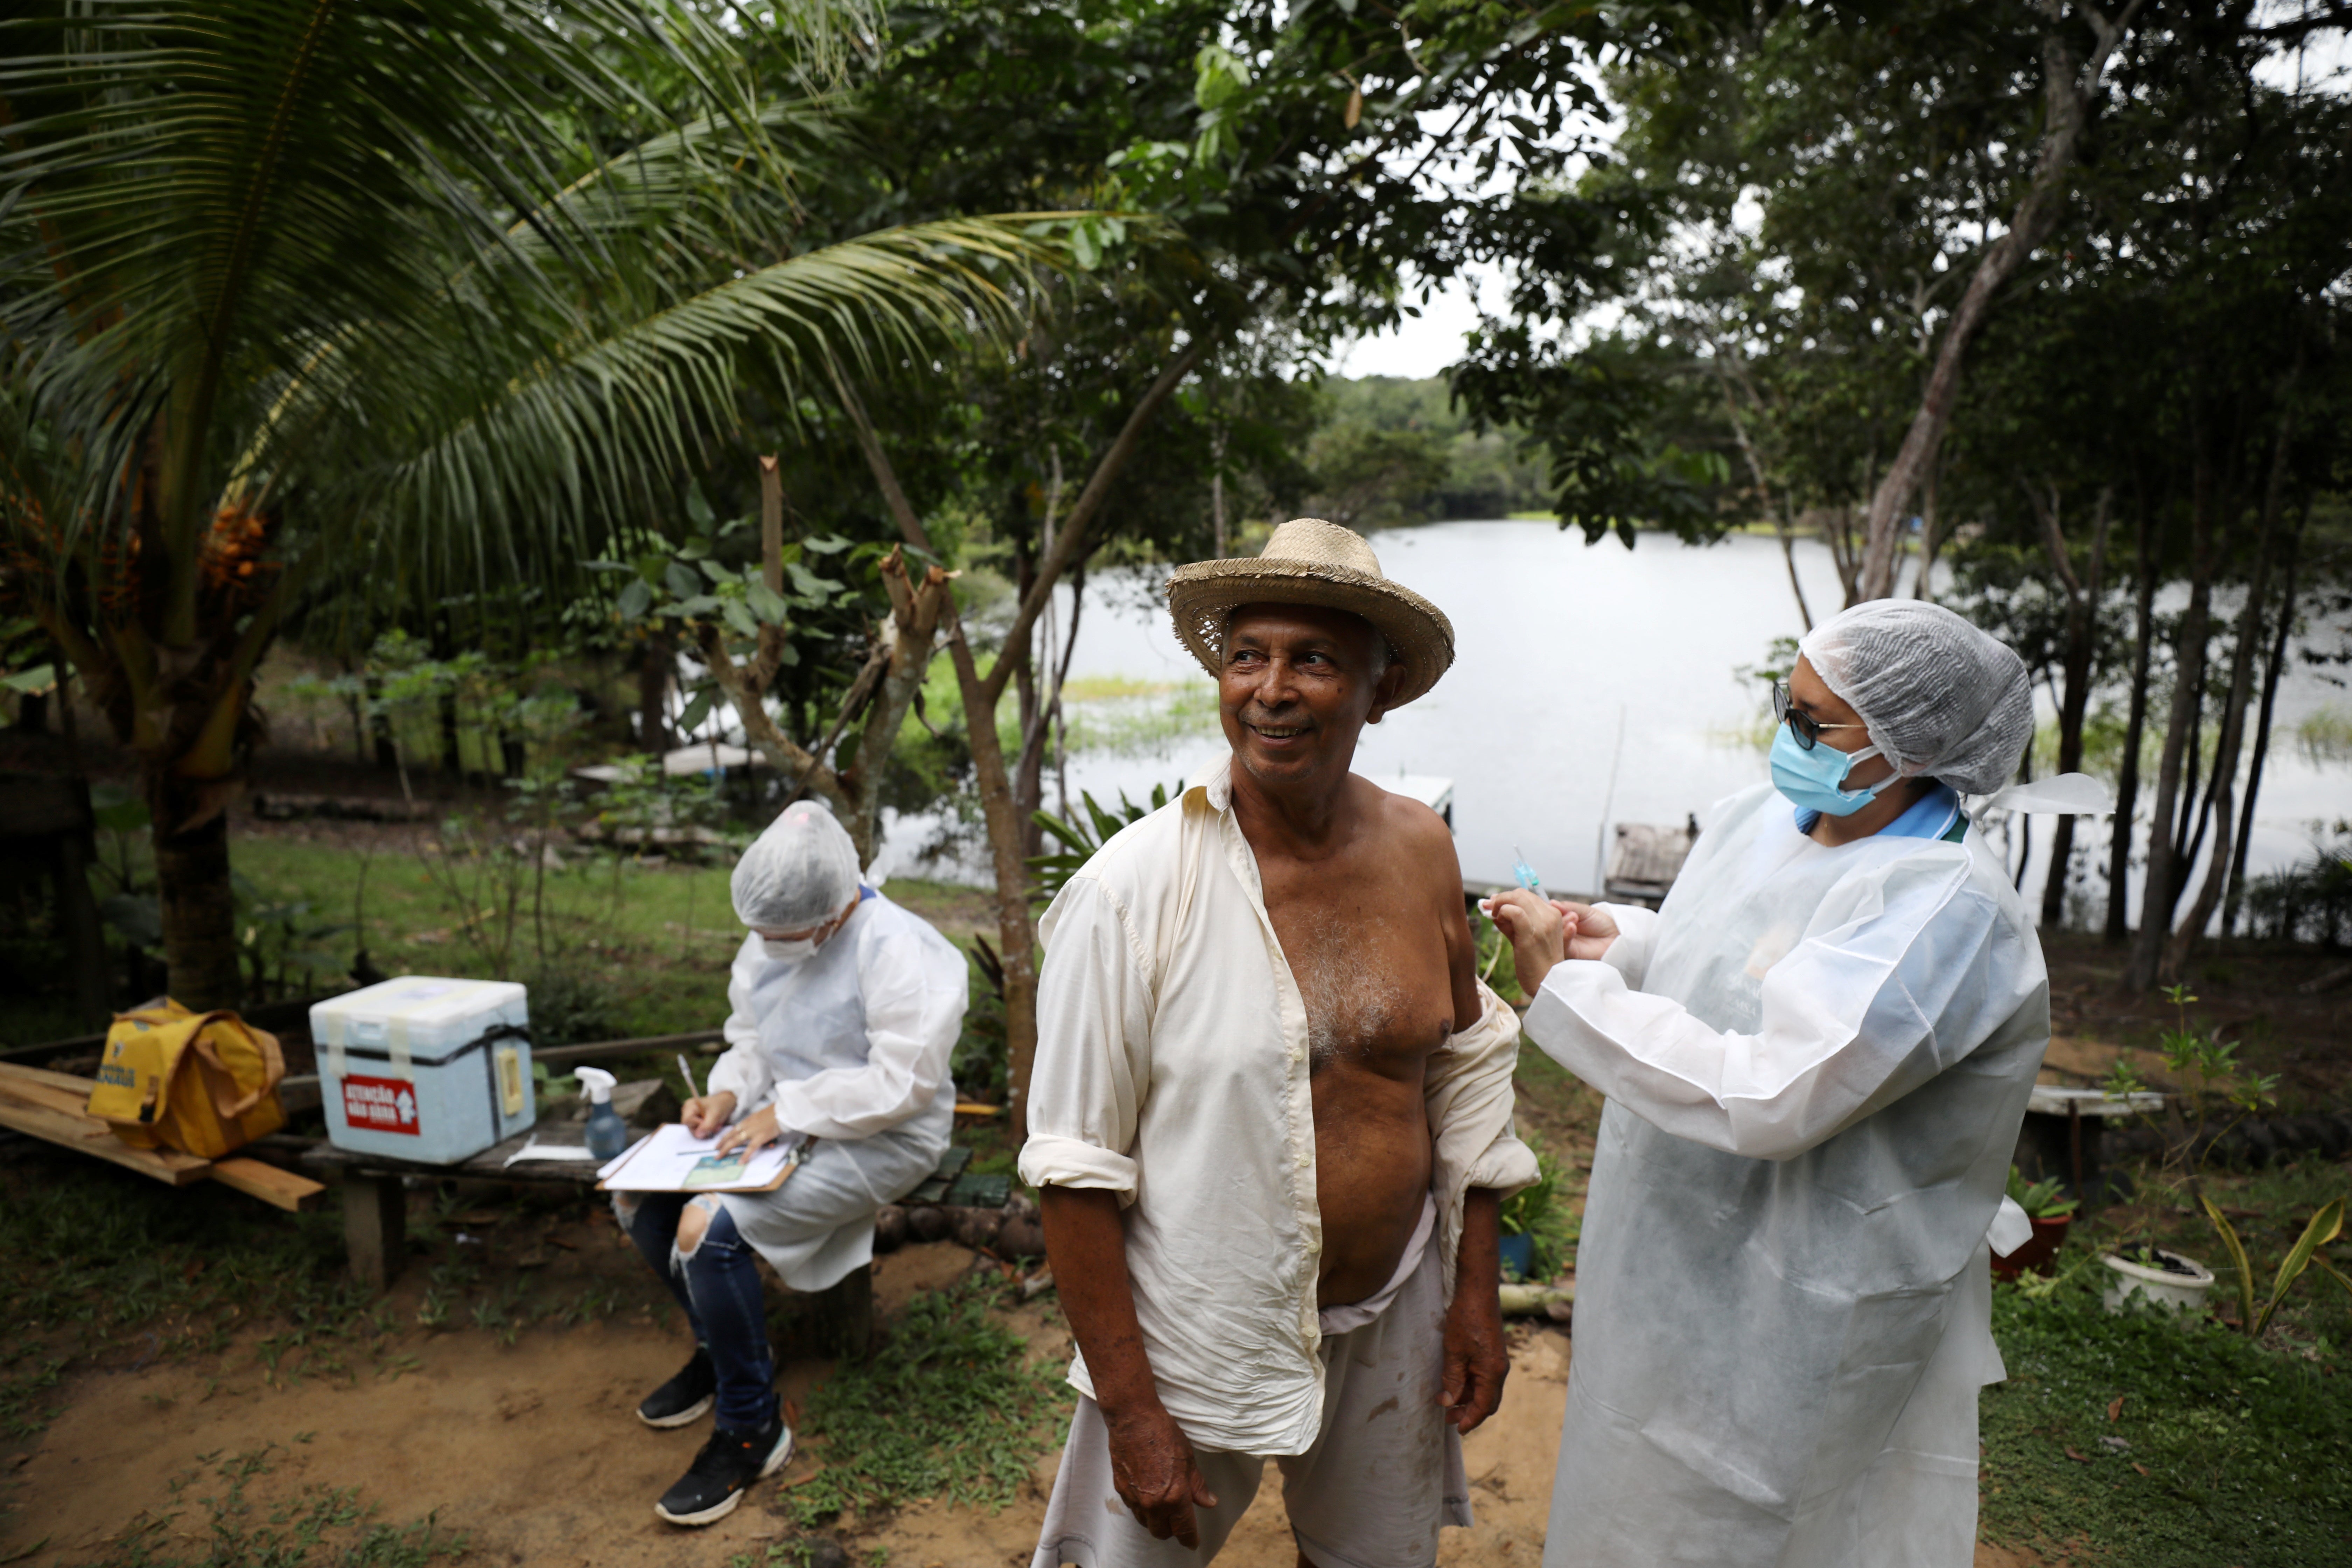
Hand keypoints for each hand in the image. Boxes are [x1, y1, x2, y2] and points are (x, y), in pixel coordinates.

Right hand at [681, 1090, 735, 1138]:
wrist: (727, 1102)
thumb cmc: (721, 1104)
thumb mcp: (716, 1114)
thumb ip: (707, 1125)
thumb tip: (698, 1135)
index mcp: (689, 1106)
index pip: (687, 1121)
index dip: (698, 1124)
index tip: (709, 1121)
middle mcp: (687, 1112)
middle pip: (690, 1128)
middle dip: (704, 1129)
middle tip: (716, 1125)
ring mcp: (691, 1118)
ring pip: (696, 1132)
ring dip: (708, 1131)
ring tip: (716, 1124)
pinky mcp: (697, 1123)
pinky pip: (700, 1132)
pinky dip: (708, 1131)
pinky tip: (714, 1125)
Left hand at [716, 1103, 780, 1156]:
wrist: (783, 1111)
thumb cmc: (775, 1113)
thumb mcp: (761, 1116)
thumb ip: (755, 1124)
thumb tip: (753, 1132)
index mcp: (748, 1120)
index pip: (733, 1130)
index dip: (725, 1137)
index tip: (719, 1142)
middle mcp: (747, 1125)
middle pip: (731, 1135)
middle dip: (722, 1143)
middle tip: (715, 1151)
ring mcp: (753, 1131)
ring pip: (735, 1141)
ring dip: (726, 1149)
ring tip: (719, 1156)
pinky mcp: (760, 1137)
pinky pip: (751, 1148)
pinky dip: (745, 1155)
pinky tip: (740, 1162)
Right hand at [1102, 1401, 1218, 1546]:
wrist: (1133, 1419)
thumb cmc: (1164, 1435)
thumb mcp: (1189, 1460)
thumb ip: (1198, 1486)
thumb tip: (1209, 1502)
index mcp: (1174, 1497)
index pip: (1183, 1530)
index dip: (1190, 1539)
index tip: (1193, 1543)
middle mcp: (1153, 1503)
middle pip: (1161, 1532)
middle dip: (1171, 1530)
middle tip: (1178, 1520)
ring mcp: (1135, 1498)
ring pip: (1145, 1523)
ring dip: (1155, 1520)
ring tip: (1163, 1505)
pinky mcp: (1121, 1489)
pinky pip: (1133, 1508)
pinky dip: (1142, 1507)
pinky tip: (1148, 1492)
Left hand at [1441, 1270, 1509, 1434]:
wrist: (1478, 1292)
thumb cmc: (1465, 1320)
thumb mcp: (1454, 1353)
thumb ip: (1452, 1380)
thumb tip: (1449, 1402)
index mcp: (1493, 1372)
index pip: (1484, 1407)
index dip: (1471, 1420)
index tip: (1457, 1429)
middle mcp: (1499, 1369)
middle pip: (1487, 1401)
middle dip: (1469, 1412)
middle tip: (1448, 1418)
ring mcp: (1497, 1361)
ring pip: (1484, 1389)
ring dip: (1468, 1398)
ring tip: (1447, 1402)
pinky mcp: (1492, 1353)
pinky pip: (1483, 1376)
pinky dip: (1470, 1384)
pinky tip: (1454, 1384)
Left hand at [1481, 887, 1565, 994]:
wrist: (1548, 985)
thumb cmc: (1538, 964)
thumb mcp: (1528, 938)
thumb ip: (1513, 923)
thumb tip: (1494, 910)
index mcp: (1553, 915)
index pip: (1527, 896)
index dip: (1508, 898)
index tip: (1496, 905)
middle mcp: (1550, 916)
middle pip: (1521, 894)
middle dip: (1502, 898)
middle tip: (1491, 908)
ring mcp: (1542, 924)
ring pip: (1517, 898)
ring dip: (1500, 903)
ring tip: (1494, 915)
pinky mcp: (1531, 935)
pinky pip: (1514, 912)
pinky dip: (1502, 911)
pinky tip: (1498, 920)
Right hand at [1551, 900, 1620, 962]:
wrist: (1616, 939)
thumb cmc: (1603, 924)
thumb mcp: (1585, 911)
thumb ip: (1568, 907)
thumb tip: (1551, 902)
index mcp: (1563, 922)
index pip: (1548, 916)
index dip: (1548, 910)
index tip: (1548, 904)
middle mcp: (1561, 933)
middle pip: (1548, 927)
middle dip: (1553, 917)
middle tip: (1563, 911)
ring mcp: (1564, 944)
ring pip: (1553, 937)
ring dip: (1561, 925)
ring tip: (1573, 917)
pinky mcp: (1570, 955)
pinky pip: (1562, 946)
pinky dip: (1566, 935)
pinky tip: (1572, 926)